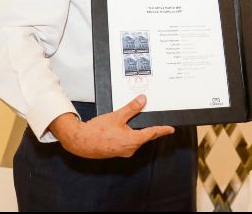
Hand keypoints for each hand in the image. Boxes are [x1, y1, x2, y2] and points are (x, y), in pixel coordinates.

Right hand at [49, 95, 174, 158]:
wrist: (80, 142)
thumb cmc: (97, 131)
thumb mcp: (117, 116)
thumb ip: (131, 108)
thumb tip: (143, 100)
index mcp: (133, 141)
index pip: (152, 133)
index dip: (163, 130)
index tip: (171, 129)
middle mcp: (130, 148)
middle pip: (145, 137)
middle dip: (152, 130)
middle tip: (160, 123)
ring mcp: (123, 151)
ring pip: (136, 139)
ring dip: (140, 131)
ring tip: (142, 122)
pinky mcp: (116, 151)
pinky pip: (128, 142)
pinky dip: (131, 135)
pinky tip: (127, 128)